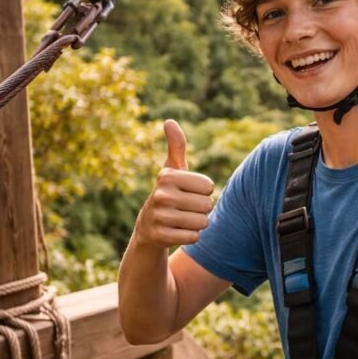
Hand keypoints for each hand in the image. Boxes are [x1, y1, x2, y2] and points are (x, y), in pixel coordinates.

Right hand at [134, 119, 214, 249]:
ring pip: (203, 222)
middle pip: (207, 205)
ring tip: (183, 219)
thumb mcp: (172, 170)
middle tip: (186, 208)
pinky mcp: (161, 236)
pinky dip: (191, 236)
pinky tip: (178, 231)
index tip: (189, 192)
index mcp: (167, 177)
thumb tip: (169, 121)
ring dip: (198, 223)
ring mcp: (160, 217)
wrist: (148, 226)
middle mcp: (161, 195)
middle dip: (202, 209)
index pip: (209, 187)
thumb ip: (176, 146)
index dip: (204, 192)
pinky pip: (194, 237)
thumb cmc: (169, 193)